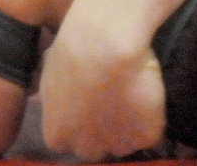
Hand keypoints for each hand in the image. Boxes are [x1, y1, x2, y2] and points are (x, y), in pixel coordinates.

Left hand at [38, 12, 165, 160]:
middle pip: (94, 148)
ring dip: (125, 125)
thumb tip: (57, 104)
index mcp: (57, 135)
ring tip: (129, 94)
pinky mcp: (145, 138)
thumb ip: (53, 101)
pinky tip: (144, 94)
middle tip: (107, 101)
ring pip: (123, 142)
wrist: (105, 47)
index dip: (76, 122)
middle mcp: (86, 149)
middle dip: (99, 130)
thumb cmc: (71, 54)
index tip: (85, 104)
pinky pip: (149, 132)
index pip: (65, 141)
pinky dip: (149, 116)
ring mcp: (117, 147)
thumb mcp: (48, 77)